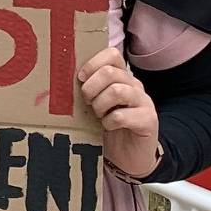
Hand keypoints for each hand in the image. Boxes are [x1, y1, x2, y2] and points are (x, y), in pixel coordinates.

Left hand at [78, 47, 160, 178]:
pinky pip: (122, 115)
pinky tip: (108, 127)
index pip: (111, 54)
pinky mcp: (148, 120)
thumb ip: (88, 88)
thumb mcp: (95, 104)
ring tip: (98, 115)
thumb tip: (61, 77)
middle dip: (91, 88)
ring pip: (117, 91)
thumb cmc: (108, 126)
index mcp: (122, 77)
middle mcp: (135, 85)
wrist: (129, 156)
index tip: (80, 79)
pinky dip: (109, 122)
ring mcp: (144, 102)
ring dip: (100, 105)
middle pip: (110, 72)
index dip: (92, 64)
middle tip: (87, 102)